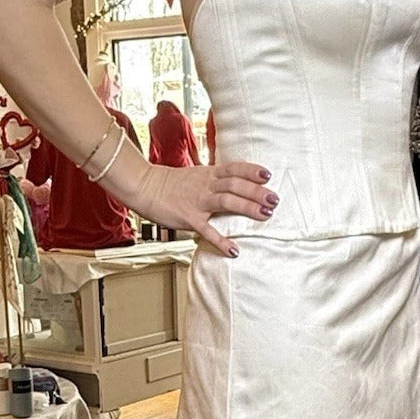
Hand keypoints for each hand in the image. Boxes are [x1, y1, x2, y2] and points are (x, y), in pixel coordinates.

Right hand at [123, 159, 278, 256]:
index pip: (234, 168)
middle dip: (256, 191)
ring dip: (247, 207)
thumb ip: (214, 180)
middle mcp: (205, 185)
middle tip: (274, 199)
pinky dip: (221, 241)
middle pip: (235, 184)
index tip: (268, 175)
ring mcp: (197, 201)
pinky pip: (207, 230)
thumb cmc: (170, 184)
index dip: (252, 171)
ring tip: (265, 215)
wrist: (145, 187)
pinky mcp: (189, 218)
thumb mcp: (195, 175)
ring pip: (226, 201)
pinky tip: (234, 250)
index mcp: (208, 174)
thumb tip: (233, 184)